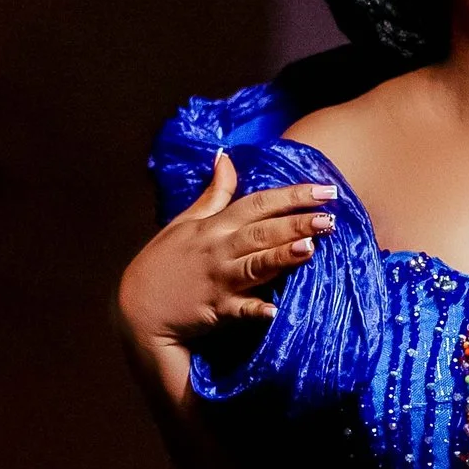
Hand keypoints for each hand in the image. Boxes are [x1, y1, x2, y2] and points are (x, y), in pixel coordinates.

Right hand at [117, 150, 334, 355]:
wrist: (138, 309)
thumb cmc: (164, 264)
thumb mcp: (186, 222)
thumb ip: (214, 193)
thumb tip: (225, 157)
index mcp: (215, 225)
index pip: (258, 202)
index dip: (293, 195)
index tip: (326, 189)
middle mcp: (218, 248)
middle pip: (262, 230)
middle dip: (297, 222)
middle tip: (330, 217)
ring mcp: (218, 279)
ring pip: (255, 264)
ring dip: (281, 256)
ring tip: (311, 248)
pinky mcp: (214, 310)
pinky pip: (238, 309)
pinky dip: (254, 310)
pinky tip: (274, 311)